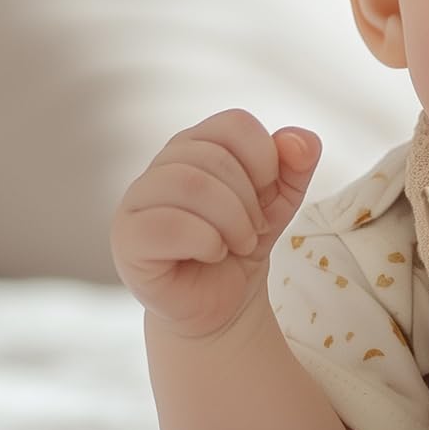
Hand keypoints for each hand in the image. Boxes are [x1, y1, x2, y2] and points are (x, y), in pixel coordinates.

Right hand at [111, 108, 320, 340]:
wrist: (221, 305)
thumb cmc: (241, 246)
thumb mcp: (280, 202)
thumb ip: (296, 164)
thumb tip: (300, 140)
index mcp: (197, 146)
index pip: (235, 123)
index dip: (265, 159)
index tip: (266, 194)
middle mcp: (162, 166)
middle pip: (214, 157)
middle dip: (249, 201)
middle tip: (253, 231)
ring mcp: (138, 201)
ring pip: (190, 185)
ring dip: (231, 222)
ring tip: (236, 245)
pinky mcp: (128, 239)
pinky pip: (169, 225)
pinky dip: (207, 242)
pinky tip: (211, 255)